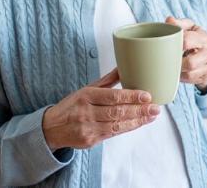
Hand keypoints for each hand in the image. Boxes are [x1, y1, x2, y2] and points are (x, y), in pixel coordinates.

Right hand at [41, 69, 159, 151]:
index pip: (113, 96)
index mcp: (86, 95)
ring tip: (152, 116)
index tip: (147, 95)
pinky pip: (112, 133)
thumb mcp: (85, 89)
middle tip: (156, 108)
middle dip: (139, 110)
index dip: (131, 96)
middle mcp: (86, 112)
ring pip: (117, 125)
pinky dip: (127, 128)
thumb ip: (106, 81)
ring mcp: (88, 128)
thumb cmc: (72, 106)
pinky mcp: (90, 140)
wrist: (50, 128)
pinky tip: (139, 123)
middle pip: (117, 112)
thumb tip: (124, 66)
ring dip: (137, 121)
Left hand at [166, 16, 206, 92]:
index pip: (187, 40)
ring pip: (190, 73)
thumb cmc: (196, 40)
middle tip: (168, 58)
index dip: (175, 44)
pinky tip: (177, 71)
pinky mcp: (205, 77)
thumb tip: (169, 20)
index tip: (167, 45)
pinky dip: (181, 77)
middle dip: (177, 62)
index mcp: (203, 37)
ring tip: (172, 64)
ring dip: (178, 70)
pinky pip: (190, 80)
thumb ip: (180, 23)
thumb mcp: (191, 28)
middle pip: (190, 63)